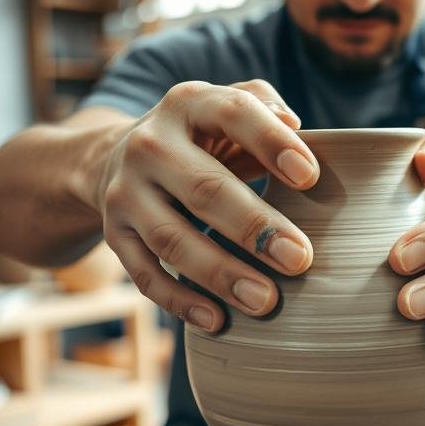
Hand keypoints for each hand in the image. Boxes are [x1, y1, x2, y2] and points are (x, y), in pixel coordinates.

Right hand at [99, 79, 319, 331]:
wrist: (116, 157)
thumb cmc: (201, 138)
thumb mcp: (226, 107)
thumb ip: (263, 105)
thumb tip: (293, 125)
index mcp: (189, 104)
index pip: (233, 113)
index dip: (271, 143)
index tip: (310, 177)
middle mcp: (150, 145)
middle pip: (204, 189)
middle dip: (253, 227)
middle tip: (299, 259)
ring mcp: (126, 193)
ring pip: (172, 240)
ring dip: (220, 274)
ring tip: (265, 301)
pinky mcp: (114, 234)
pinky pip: (145, 274)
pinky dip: (180, 301)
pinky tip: (217, 321)